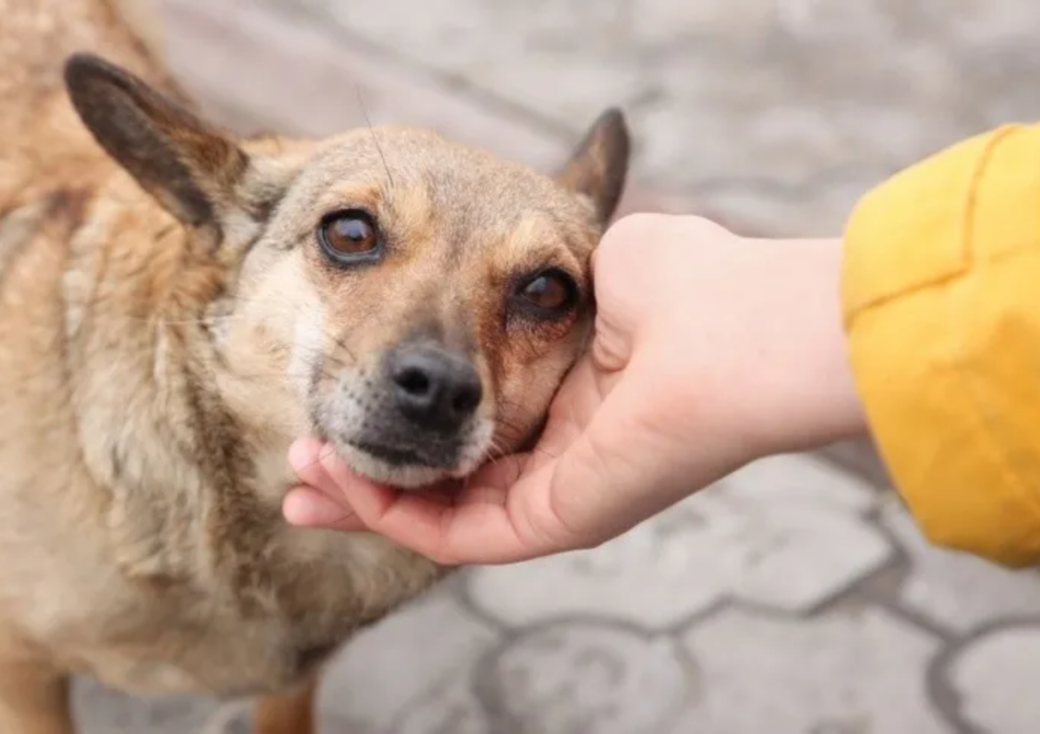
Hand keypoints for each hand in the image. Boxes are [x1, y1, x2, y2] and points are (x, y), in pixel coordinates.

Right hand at [282, 214, 865, 564]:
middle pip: (440, 481)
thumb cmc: (690, 283)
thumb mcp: (589, 257)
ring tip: (298, 475)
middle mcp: (561, 453)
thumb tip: (513, 248)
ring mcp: (559, 495)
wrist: (741, 329)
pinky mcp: (558, 522)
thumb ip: (535, 271)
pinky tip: (339, 481)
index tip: (342, 397)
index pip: (465, 423)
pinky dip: (392, 514)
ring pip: (438, 516)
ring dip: (363, 498)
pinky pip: (459, 537)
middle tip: (299, 460)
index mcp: (570, 396)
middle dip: (364, 474)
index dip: (403, 417)